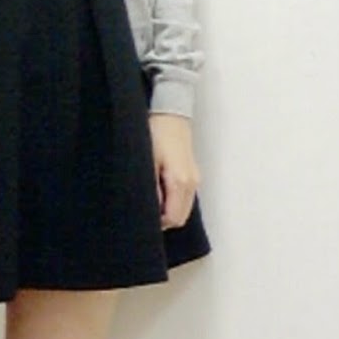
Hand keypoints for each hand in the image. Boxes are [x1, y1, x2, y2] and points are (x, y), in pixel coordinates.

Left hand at [148, 113, 200, 228]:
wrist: (170, 115)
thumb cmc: (157, 134)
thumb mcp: (147, 162)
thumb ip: (150, 189)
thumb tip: (149, 209)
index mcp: (180, 181)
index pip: (172, 218)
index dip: (157, 223)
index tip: (143, 217)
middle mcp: (191, 183)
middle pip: (180, 218)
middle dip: (163, 220)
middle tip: (145, 210)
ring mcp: (194, 179)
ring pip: (183, 209)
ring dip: (169, 210)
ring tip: (152, 198)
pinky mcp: (193, 175)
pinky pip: (185, 198)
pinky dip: (174, 201)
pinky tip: (161, 191)